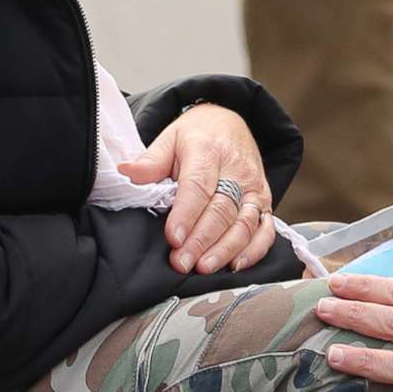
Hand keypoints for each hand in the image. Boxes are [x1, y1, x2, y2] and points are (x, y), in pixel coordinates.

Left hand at [123, 104, 274, 274]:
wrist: (230, 124)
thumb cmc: (198, 135)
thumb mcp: (170, 138)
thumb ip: (151, 161)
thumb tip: (127, 172)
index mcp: (208, 151)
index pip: (198, 186)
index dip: (186, 215)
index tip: (172, 238)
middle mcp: (237, 170)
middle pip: (222, 210)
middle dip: (201, 240)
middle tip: (182, 262)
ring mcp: (254, 188)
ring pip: (245, 223)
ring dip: (225, 249)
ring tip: (203, 267)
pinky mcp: (265, 201)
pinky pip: (265, 229)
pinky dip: (254, 250)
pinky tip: (235, 265)